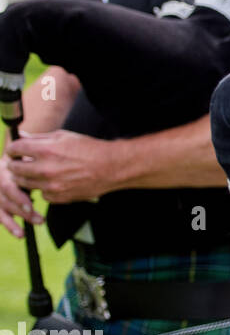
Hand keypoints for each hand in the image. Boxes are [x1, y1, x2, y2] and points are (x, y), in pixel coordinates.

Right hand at [0, 156, 40, 237]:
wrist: (8, 164)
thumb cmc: (24, 160)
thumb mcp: (28, 156)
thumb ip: (35, 162)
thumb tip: (54, 163)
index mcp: (5, 169)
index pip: (8, 186)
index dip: (19, 197)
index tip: (31, 205)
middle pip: (7, 199)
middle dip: (22, 210)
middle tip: (39, 218)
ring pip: (4, 208)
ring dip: (19, 219)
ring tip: (38, 223)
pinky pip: (0, 216)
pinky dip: (10, 226)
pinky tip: (21, 235)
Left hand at [5, 130, 120, 203]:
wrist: (112, 167)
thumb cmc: (90, 149)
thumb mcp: (64, 136)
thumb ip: (40, 138)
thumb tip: (22, 137)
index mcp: (45, 150)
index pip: (15, 149)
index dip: (13, 149)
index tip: (16, 151)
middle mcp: (45, 169)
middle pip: (15, 169)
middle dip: (16, 164)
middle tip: (22, 163)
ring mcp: (51, 185)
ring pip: (25, 183)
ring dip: (27, 177)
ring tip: (38, 172)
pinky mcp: (59, 197)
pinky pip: (42, 194)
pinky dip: (44, 189)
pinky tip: (54, 182)